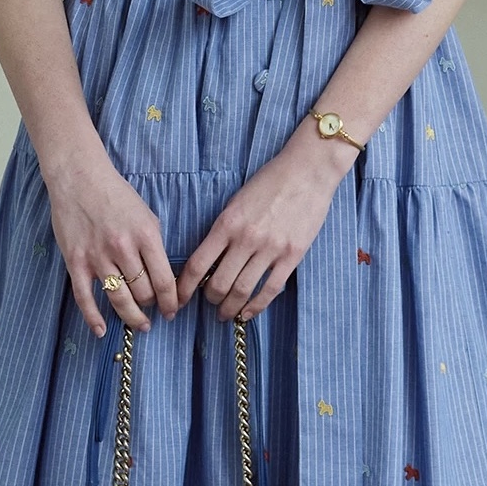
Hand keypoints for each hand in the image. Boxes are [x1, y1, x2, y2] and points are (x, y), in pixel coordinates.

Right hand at [44, 147, 179, 336]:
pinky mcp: (75, 262)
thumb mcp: (147, 216)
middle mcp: (123, 249)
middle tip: (153, 310)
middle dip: (152, 306)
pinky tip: (102, 331)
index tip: (173, 310)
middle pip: (144, 293)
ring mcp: (98, 257)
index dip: (172, 302)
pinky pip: (85, 298)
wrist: (79, 179)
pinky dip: (94, 318)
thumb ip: (155, 246)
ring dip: (132, 317)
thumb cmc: (116, 195)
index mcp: (146, 236)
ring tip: (140, 324)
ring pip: (120, 300)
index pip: (165, 281)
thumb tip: (165, 278)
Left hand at [177, 124, 354, 320]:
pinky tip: (248, 313)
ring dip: (230, 308)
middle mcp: (246, 239)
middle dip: (210, 300)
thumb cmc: (269, 182)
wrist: (307, 171)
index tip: (179, 299)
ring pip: (242, 290)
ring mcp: (270, 249)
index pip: (198, 264)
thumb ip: (223, 230)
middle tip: (210, 304)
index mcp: (227, 223)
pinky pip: (270, 289)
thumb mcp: (236, 202)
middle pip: (219, 284)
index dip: (185, 287)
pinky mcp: (292, 256)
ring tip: (226, 314)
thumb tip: (209, 261)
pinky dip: (256, 306)